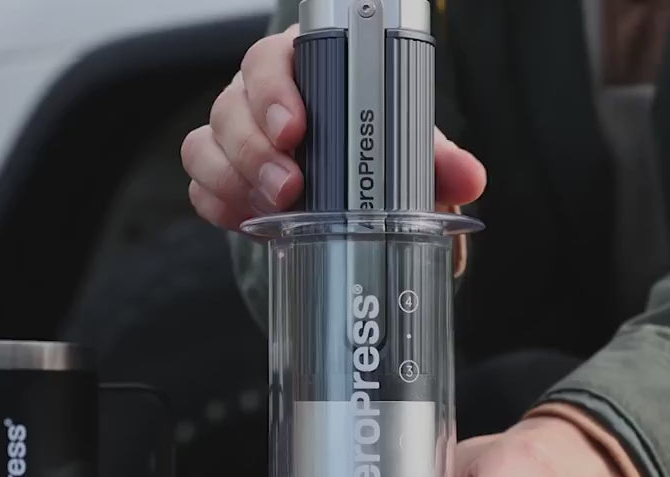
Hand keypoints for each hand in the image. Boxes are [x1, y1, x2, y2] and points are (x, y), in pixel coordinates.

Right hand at [181, 25, 486, 229]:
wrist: (344, 188)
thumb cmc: (370, 153)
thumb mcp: (404, 151)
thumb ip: (434, 160)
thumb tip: (469, 176)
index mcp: (303, 72)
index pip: (271, 62)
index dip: (275, 92)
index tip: (297, 129)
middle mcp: (258, 100)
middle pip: (230, 107)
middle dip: (256, 151)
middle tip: (291, 189)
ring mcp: (233, 140)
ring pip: (205, 148)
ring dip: (235, 182)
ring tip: (274, 212)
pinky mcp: (221, 179)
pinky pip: (200, 189)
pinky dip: (220, 206)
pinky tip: (250, 222)